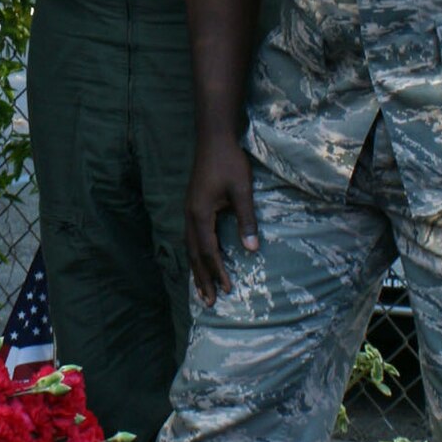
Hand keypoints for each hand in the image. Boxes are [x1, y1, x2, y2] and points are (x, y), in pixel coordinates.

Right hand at [185, 129, 258, 305]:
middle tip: (209, 302)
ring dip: (196, 270)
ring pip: (190, 248)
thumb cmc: (229, 162)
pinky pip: (191, 238)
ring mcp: (188, 211)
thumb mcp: (242, 191)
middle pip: (194, 255)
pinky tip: (199, 261)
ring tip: (201, 290)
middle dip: (202, 280)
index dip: (218, 272)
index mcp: (200, 215)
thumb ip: (246, 220)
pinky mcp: (192, 207)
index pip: (209, 251)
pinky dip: (195, 255)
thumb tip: (252, 249)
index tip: (227, 289)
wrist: (213, 139)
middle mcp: (190, 216)